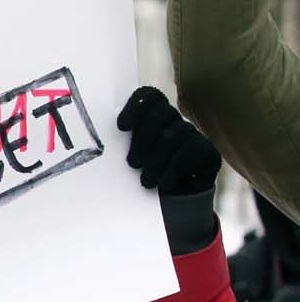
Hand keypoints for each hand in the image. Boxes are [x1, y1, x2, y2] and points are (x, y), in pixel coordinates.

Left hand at [119, 87, 220, 253]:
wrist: (173, 206)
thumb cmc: (142, 177)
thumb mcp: (127, 160)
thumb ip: (117, 146)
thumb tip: (92, 142)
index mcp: (152, 117)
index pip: (148, 96)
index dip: (136, 106)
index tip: (121, 127)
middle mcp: (174, 121)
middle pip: (161, 113)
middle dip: (144, 138)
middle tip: (131, 163)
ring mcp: (193, 134)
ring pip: (176, 133)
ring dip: (157, 160)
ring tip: (145, 181)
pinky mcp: (209, 150)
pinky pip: (194, 149)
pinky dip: (176, 168)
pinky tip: (164, 184)